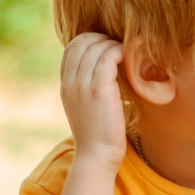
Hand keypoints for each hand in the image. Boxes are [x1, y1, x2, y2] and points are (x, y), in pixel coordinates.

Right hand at [60, 33, 127, 168]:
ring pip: (96, 47)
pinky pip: (108, 57)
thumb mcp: (86, 108)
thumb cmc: (98, 136)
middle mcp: (70, 82)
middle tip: (120, 45)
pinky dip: (120, 52)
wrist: (97, 156)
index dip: (90, 40)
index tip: (108, 45)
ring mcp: (83, 85)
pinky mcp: (99, 90)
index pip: (71, 47)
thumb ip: (88, 89)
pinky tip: (130, 57)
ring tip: (127, 50)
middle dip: (102, 38)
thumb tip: (105, 74)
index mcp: (65, 85)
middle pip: (82, 42)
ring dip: (113, 44)